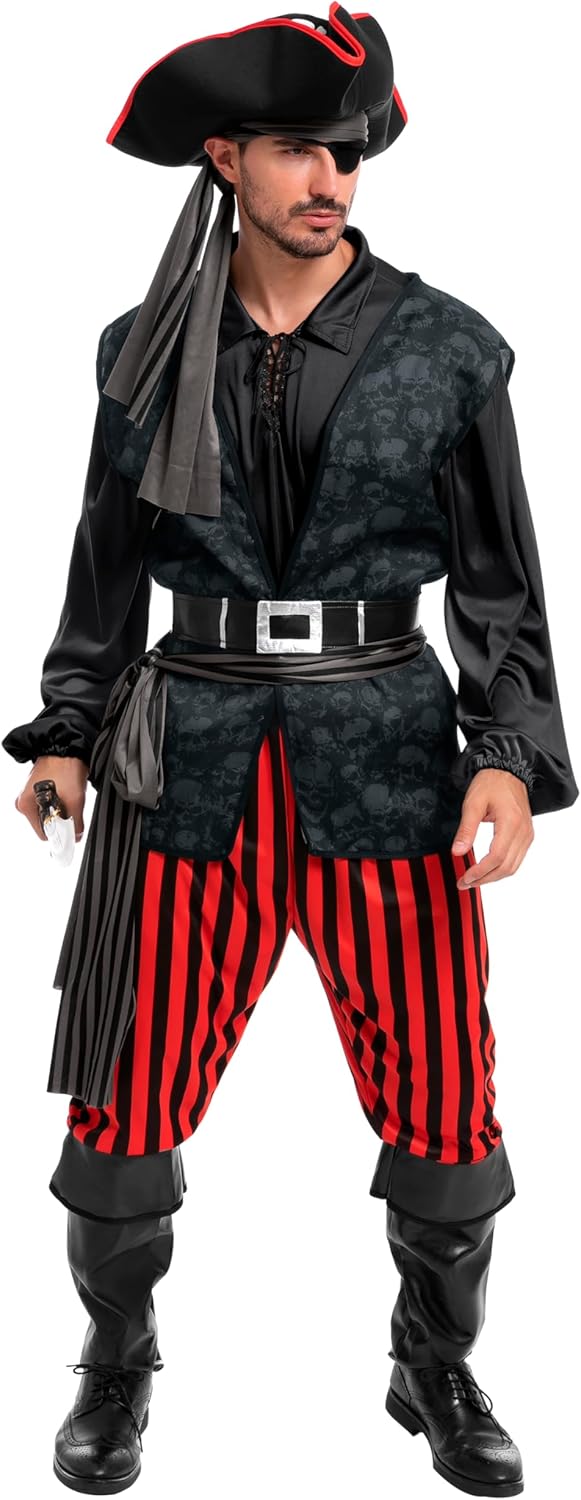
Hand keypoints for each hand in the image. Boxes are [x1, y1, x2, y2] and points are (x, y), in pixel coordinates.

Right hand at [15, 755, 89, 843]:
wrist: (68, 745)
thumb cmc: (66, 767)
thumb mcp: (74, 800)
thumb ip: (75, 824)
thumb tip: (75, 837)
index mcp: (26, 805)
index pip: (44, 833)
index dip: (60, 832)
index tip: (72, 826)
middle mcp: (25, 800)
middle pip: (47, 823)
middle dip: (61, 818)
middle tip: (71, 803)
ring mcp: (32, 794)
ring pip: (51, 814)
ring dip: (63, 809)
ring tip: (70, 793)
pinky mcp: (40, 788)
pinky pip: (52, 803)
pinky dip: (62, 801)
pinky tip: (67, 789)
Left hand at [451, 768, 533, 888]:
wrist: (508, 771)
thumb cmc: (490, 783)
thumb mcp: (472, 803)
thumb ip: (466, 830)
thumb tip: (457, 852)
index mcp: (511, 823)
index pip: (496, 857)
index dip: (480, 872)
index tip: (464, 878)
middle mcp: (523, 832)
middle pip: (506, 867)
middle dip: (484, 879)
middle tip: (464, 884)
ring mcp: (527, 835)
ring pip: (513, 867)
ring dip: (493, 877)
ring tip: (473, 881)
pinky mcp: (526, 836)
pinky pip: (516, 859)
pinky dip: (501, 869)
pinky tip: (486, 871)